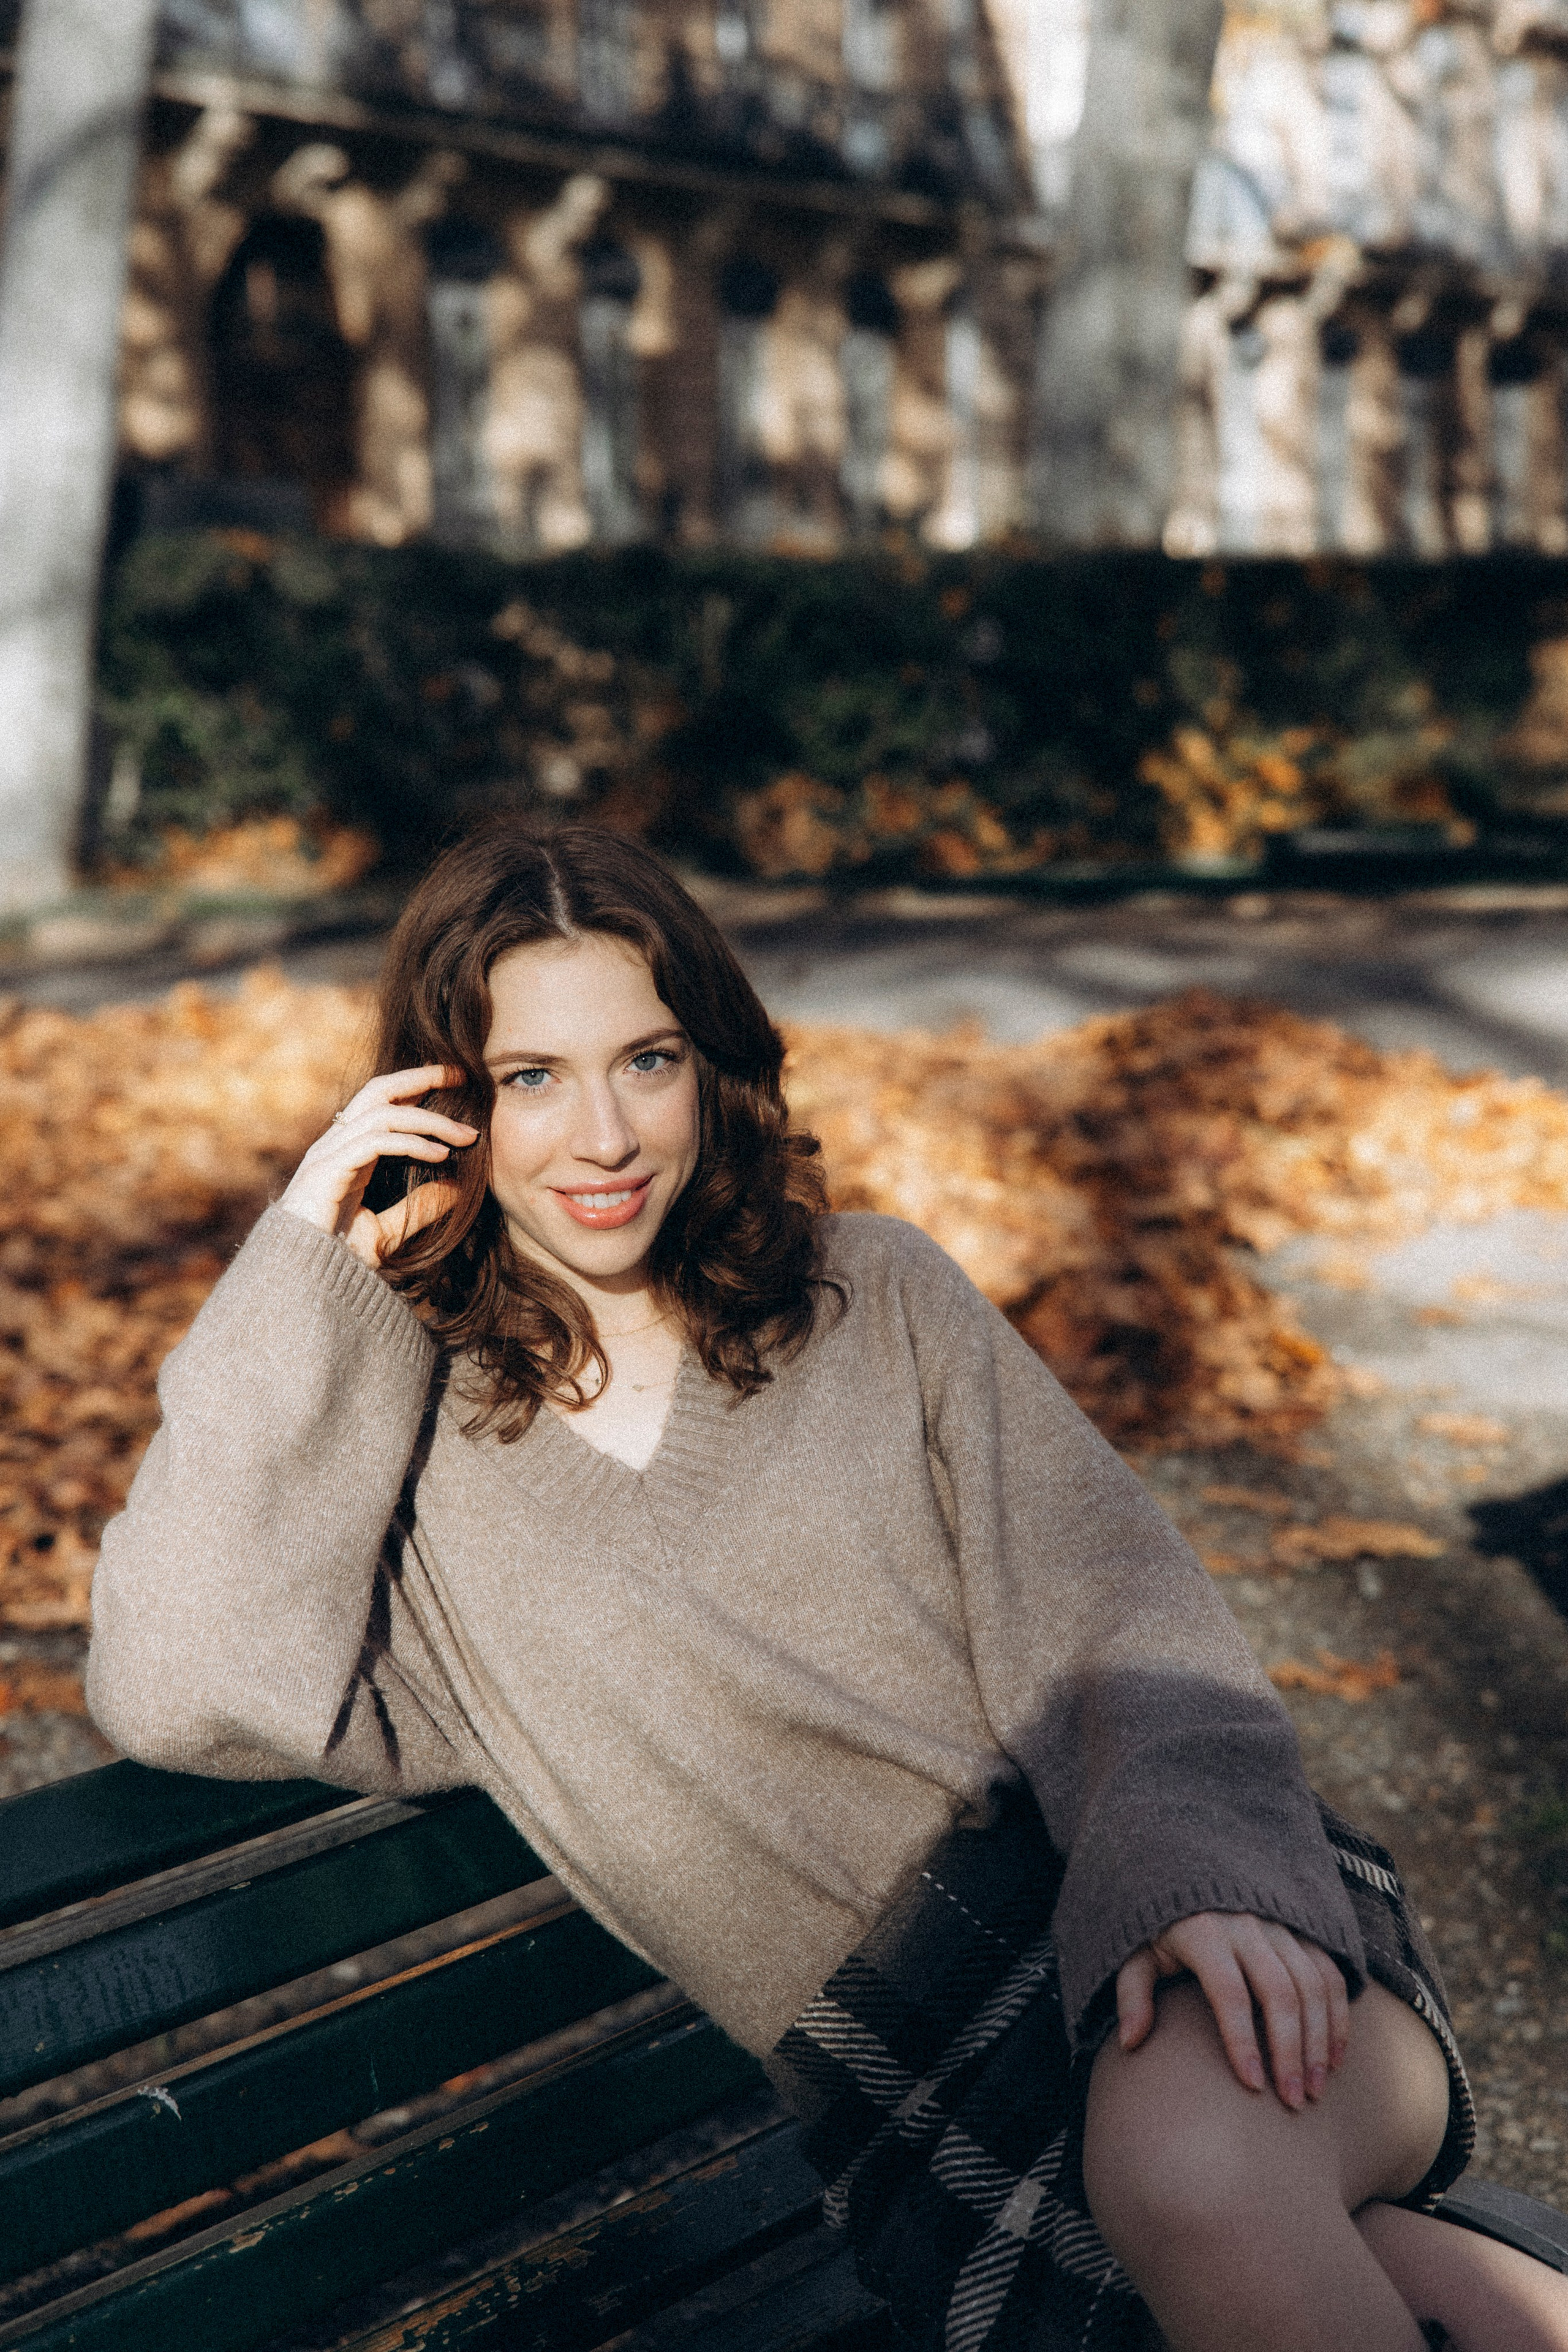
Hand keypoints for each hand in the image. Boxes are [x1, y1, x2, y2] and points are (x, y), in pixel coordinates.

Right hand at [279, 1065, 478, 1270]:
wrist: (299, 1285)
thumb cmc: (336, 1261)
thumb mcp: (388, 1233)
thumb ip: (419, 1210)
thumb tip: (457, 1190)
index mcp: (348, 1152)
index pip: (384, 1104)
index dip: (418, 1088)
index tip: (458, 1085)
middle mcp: (336, 1146)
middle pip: (379, 1090)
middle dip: (421, 1077)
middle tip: (463, 1077)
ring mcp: (328, 1155)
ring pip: (383, 1113)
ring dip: (430, 1120)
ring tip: (467, 1136)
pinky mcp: (326, 1171)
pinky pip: (375, 1142)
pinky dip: (411, 1144)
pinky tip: (440, 1155)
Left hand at [1115, 1912, 1349, 2111]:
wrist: (1191, 1873)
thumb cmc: (1160, 1926)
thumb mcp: (1136, 1953)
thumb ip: (1133, 1994)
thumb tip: (1130, 2042)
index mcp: (1204, 1932)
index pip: (1229, 1992)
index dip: (1241, 2040)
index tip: (1251, 2086)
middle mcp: (1247, 1926)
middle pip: (1280, 1993)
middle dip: (1290, 2052)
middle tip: (1292, 2101)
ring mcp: (1279, 1926)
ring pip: (1312, 1987)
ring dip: (1319, 2042)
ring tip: (1314, 2090)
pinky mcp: (1301, 1931)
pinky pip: (1329, 1974)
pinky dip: (1338, 2017)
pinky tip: (1335, 2059)